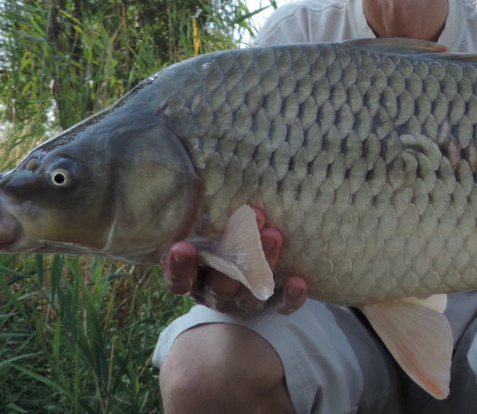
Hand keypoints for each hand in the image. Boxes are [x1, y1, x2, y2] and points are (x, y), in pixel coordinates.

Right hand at [162, 207, 308, 316]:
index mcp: (195, 278)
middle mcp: (216, 294)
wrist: (245, 281)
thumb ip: (206, 218)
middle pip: (221, 283)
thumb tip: (212, 168)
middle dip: (236, 251)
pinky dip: (289, 297)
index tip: (181, 246)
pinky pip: (280, 307)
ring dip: (265, 264)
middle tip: (253, 217)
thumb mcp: (208, 235)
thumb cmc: (221, 246)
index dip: (179, 267)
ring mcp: (242, 304)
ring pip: (251, 291)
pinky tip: (298, 281)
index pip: (178, 280)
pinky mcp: (269, 308)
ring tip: (275, 234)